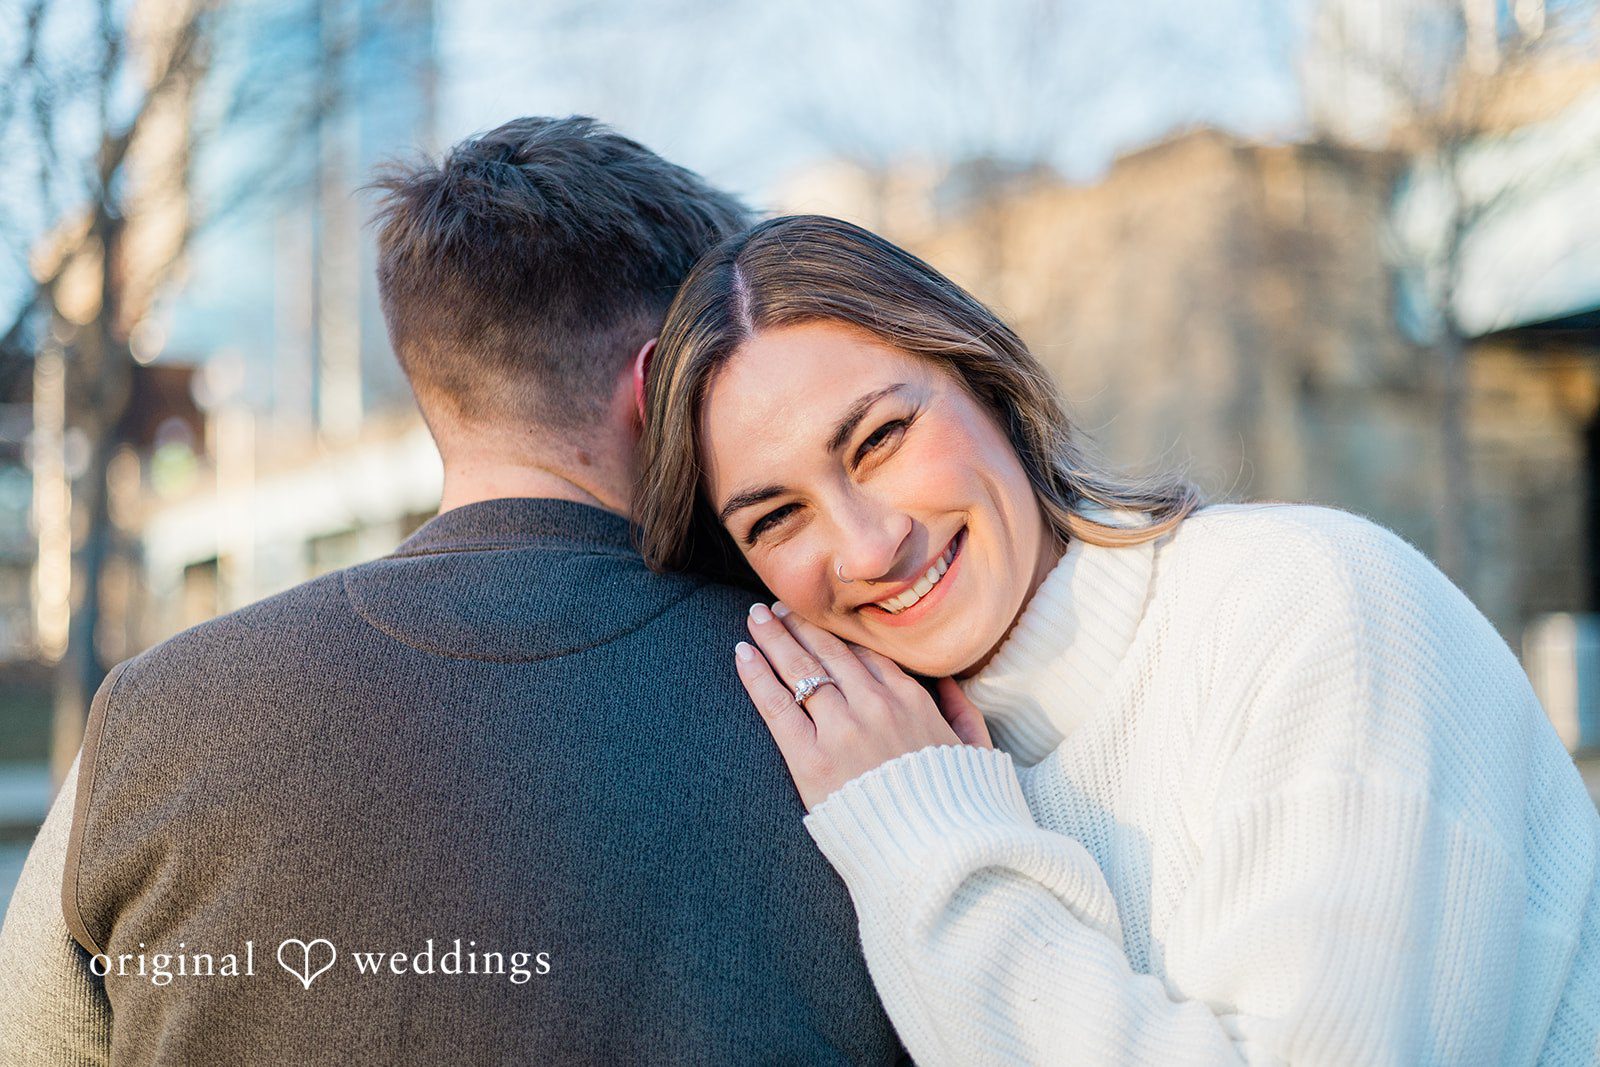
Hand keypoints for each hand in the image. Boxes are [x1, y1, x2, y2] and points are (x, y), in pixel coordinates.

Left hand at [735, 601, 992, 810]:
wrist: (936, 856)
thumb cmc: (958, 811)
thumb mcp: (977, 753)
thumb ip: (965, 713)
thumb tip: (951, 684)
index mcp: (912, 700)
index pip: (866, 653)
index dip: (838, 633)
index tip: (819, 619)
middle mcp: (874, 705)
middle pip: (829, 652)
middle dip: (800, 624)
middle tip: (777, 606)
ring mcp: (842, 730)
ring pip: (801, 669)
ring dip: (774, 637)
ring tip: (755, 618)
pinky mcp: (812, 761)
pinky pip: (778, 706)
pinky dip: (757, 676)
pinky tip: (742, 653)